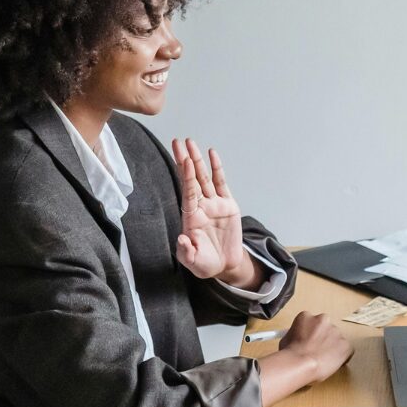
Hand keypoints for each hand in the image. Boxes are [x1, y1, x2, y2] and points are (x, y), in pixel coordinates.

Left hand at [171, 138, 257, 286]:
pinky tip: (212, 154)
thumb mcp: (193, 262)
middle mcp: (201, 206)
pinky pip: (222, 183)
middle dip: (185, 160)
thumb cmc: (205, 263)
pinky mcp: (228, 206)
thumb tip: (182, 238)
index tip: (182, 160)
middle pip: (192, 178)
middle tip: (178, 141)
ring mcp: (214, 204)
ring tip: (191, 143)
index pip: (187, 192)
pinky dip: (217, 168)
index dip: (185, 176)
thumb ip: (187, 252)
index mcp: (191, 217)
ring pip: (205, 177)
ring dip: (198, 160)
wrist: (224, 265)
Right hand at [279, 311, 353, 382]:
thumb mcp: (285, 339)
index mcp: (307, 316)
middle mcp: (323, 319)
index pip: (311, 323)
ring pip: (336, 339)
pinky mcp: (346, 345)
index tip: (309, 342)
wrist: (301, 363)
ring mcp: (336, 332)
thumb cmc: (290, 354)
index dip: (310, 334)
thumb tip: (297, 340)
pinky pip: (346, 350)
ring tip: (322, 360)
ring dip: (331, 347)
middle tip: (316, 351)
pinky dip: (341, 357)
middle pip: (325, 329)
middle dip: (323, 339)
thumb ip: (295, 335)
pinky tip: (331, 364)